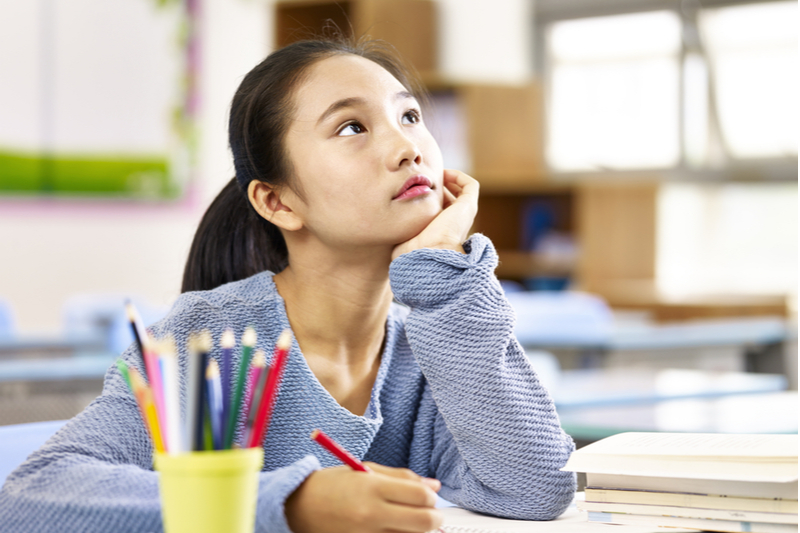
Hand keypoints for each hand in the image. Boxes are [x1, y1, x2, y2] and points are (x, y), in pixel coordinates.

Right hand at [285, 462, 442, 532]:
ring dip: (418, 530)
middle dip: (434, 517)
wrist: (298, 508)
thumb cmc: (332, 485)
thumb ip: (402, 477)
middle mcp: (372, 513)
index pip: (420, 495)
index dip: (431, 496)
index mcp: (372, 487)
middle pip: (424, 521)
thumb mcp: (365, 471)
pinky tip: (395, 529)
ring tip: (410, 521)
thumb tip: (434, 486)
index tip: (428, 495)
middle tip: (429, 512)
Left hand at [392, 169, 478, 259]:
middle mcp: (455, 222)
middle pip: (451, 199)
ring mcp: (464, 214)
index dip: (430, 198)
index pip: (439, 210)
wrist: (429, 252)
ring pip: (462, 191)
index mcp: (442, 230)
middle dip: (439, 187)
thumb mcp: (403, 234)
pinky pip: (470, 185)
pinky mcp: (469, 205)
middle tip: (424, 178)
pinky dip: (458, 176)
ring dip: (450, 179)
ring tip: (435, 174)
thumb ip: (398, 226)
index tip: (415, 188)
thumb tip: (382, 223)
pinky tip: (443, 173)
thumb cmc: (413, 248)